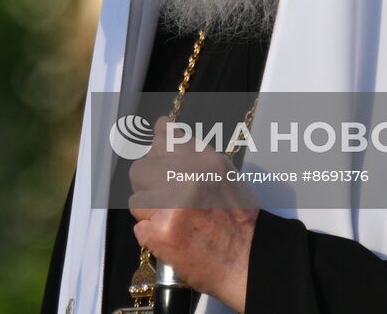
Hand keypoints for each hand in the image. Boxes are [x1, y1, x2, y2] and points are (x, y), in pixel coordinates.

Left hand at [127, 117, 259, 312]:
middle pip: (140, 169)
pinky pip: (139, 229)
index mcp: (205, 160)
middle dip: (148, 186)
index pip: (164, 138)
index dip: (157, 151)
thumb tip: (162, 125)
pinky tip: (174, 240)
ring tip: (175, 223)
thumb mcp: (223, 174)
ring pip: (136, 201)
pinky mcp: (162, 232)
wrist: (250, 260)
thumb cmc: (238, 220)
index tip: (157, 159)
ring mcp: (172, 204)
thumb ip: (191, 152)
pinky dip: (153, 237)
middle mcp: (188, 176)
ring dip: (150, 214)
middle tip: (165, 201)